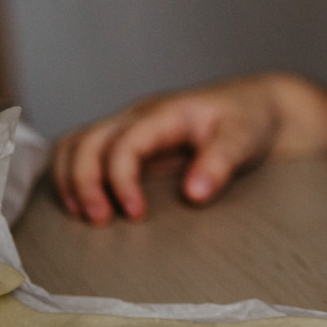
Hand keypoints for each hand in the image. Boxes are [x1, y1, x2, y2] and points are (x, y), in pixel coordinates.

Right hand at [51, 73, 326, 223]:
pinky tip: (84, 204)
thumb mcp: (244, 137)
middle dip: (84, 183)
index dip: (121, 180)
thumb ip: (220, 162)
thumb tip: (194, 194)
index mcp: (164, 113)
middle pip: (87, 142)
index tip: (135, 213)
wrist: (256, 106)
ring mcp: (129, 128)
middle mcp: (138, 117)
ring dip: (70, 180)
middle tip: (101, 221)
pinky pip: (83, 152)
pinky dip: (72, 176)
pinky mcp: (127, 143)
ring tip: (85, 216)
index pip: (124, 143)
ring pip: (76, 144)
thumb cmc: (248, 118)